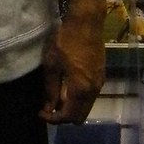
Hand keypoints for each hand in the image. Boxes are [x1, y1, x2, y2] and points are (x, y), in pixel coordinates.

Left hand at [39, 6, 105, 123]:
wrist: (86, 24)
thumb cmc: (65, 42)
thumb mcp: (52, 64)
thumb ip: (51, 89)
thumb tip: (49, 107)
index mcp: (81, 90)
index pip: (68, 116)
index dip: (54, 119)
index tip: (41, 113)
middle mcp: (94, 91)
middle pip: (80, 116)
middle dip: (64, 116)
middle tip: (49, 108)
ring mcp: (99, 84)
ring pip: (86, 107)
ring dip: (72, 107)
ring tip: (56, 97)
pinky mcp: (101, 76)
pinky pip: (90, 97)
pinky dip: (79, 99)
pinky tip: (67, 88)